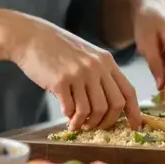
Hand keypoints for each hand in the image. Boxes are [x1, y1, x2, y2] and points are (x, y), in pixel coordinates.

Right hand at [6, 14, 140, 131]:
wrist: (30, 37)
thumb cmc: (58, 49)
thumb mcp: (87, 55)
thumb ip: (100, 75)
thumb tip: (109, 107)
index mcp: (106, 61)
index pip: (128, 91)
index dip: (134, 112)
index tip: (134, 126)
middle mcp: (96, 67)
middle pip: (113, 105)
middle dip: (106, 122)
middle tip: (95, 126)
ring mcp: (79, 74)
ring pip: (93, 110)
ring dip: (86, 122)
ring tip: (78, 123)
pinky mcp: (60, 82)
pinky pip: (72, 110)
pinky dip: (70, 118)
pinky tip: (66, 116)